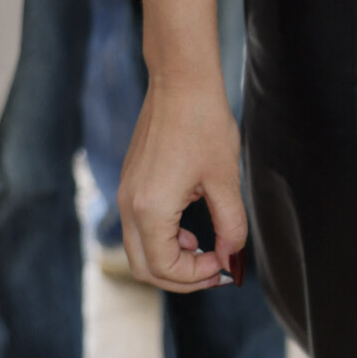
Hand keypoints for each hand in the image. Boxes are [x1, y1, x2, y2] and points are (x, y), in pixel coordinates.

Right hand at [119, 75, 247, 291]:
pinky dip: (161, 237)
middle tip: (213, 269)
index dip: (196, 276)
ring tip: (203, 248)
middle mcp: (129, 206)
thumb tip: (231, 256)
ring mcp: (125, 193)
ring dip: (169, 258)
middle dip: (180, 277)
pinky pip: (138, 225)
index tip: (224, 264)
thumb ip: (230, 224)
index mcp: (150, 210)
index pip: (165, 269)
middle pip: (144, 268)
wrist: (181, 80)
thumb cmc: (204, 124)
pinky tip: (188, 226)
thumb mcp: (225, 178)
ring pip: (138, 248)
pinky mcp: (130, 181)